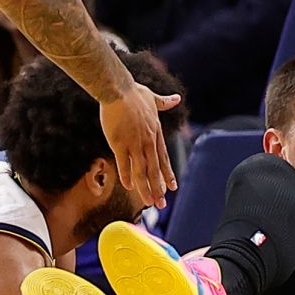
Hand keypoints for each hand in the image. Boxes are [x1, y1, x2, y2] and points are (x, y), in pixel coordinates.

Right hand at [99, 83, 180, 208]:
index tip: (172, 188)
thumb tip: (176, 98)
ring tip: (149, 202)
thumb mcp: (153, 98)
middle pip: (155, 170)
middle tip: (162, 204)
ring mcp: (134, 143)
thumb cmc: (133, 92)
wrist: (118, 89)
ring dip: (146, 188)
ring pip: (142, 171)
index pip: (163, 159)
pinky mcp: (119, 143)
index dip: (167, 174)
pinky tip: (129, 187)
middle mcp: (147, 141)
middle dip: (159, 189)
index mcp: (155, 134)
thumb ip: (164, 102)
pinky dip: (127, 176)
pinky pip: (124, 164)